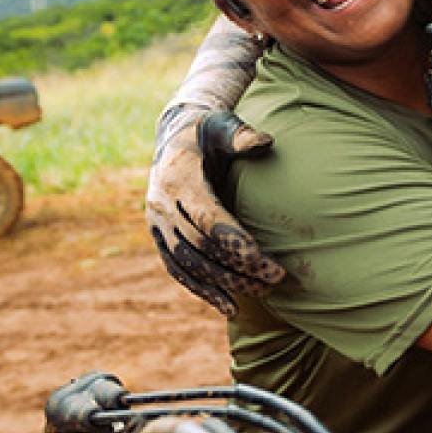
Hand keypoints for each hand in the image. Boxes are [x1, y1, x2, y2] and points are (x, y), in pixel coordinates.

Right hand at [146, 106, 280, 317]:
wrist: (174, 137)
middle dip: (238, 268)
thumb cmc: (207, 132)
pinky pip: (178, 270)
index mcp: (178, 179)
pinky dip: (203, 291)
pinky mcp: (159, 238)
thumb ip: (241, 135)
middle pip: (201, 247)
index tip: (268, 263)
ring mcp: (157, 224)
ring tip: (259, 294)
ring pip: (189, 264)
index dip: (238, 245)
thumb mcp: (221, 125)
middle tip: (274, 280)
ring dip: (223, 284)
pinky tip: (229, 307)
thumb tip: (264, 141)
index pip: (209, 220)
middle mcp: (162, 205)